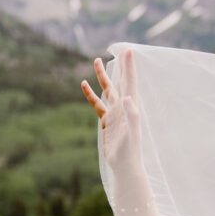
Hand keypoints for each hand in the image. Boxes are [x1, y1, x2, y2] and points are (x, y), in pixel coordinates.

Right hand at [81, 48, 142, 168]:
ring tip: (96, 60)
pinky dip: (91, 94)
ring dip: (103, 76)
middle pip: (122, 82)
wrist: (125, 166)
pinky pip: (97, 104)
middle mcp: (124, 108)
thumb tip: (127, 97)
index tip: (128, 51)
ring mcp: (115, 114)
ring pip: (108, 90)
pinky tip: (83, 84)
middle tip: (121, 49)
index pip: (130, 82)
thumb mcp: (131, 133)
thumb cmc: (130, 151)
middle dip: (121, 66)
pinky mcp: (106, 121)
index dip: (129, 67)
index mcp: (131, 107)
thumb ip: (131, 116)